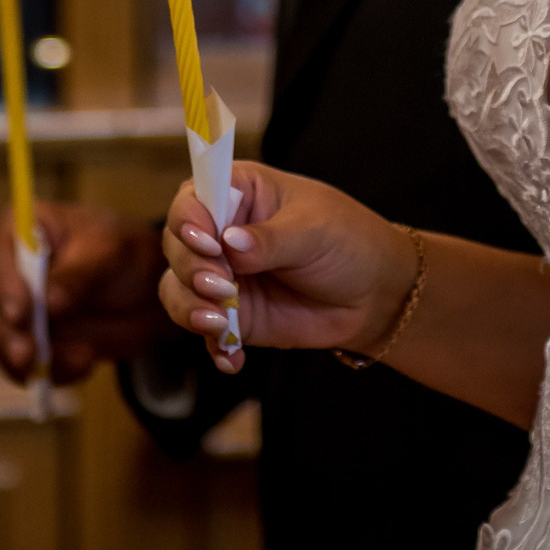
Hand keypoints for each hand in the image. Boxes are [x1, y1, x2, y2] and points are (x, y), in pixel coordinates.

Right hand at [0, 201, 167, 384]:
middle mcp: (4, 269)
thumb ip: (79, 275)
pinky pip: (20, 367)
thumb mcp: (110, 254)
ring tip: (82, 358)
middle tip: (28, 355)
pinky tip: (84, 365)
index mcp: (20, 231)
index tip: (20, 314)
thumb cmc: (122, 255)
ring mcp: (8, 309)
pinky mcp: (23, 342)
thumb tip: (49, 303)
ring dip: (31, 360)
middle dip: (1, 333)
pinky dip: (48, 374)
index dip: (4, 287)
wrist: (143, 294)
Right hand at [158, 162, 417, 374]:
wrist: (373, 294)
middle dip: (191, 268)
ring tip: (221, 324)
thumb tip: (230, 242)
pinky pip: (203, 330)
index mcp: (238, 192)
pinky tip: (232, 357)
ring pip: (178, 289)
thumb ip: (271, 238)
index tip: (208, 243)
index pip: (192, 199)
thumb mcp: (314, 230)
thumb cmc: (348, 242)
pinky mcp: (230, 314)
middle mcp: (220, 232)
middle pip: (176, 246)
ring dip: (190, 308)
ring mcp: (222, 275)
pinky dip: (213, 345)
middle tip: (221, 285)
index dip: (189, 220)